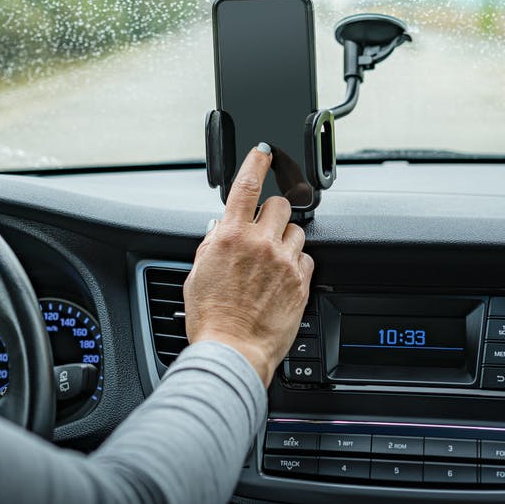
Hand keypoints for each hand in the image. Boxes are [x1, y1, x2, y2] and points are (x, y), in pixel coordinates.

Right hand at [184, 143, 313, 385]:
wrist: (232, 352)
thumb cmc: (210, 318)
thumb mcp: (198, 273)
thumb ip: (212, 245)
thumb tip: (221, 229)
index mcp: (230, 237)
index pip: (247, 185)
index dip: (257, 162)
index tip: (263, 152)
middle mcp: (260, 244)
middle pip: (280, 205)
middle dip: (273, 213)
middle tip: (264, 230)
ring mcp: (284, 262)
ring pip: (297, 231)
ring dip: (286, 240)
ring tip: (271, 262)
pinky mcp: (301, 282)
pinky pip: (306, 258)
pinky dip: (296, 263)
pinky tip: (282, 278)